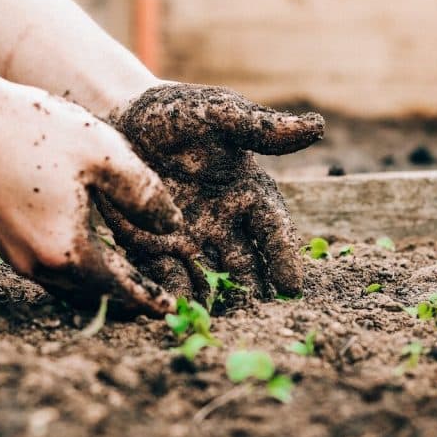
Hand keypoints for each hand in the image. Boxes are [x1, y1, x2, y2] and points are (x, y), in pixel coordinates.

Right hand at [0, 82, 182, 315]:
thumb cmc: (35, 130)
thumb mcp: (105, 154)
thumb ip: (145, 195)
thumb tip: (172, 227)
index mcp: (67, 251)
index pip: (120, 287)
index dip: (148, 298)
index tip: (172, 309)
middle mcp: (38, 265)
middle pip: (93, 296)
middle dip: (126, 300)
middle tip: (156, 301)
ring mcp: (16, 256)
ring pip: (69, 287)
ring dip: (100, 288)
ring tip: (129, 282)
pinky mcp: (3, 241)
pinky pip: (50, 270)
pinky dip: (77, 272)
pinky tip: (91, 256)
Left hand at [101, 83, 323, 301]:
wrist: (120, 118)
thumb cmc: (177, 113)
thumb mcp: (218, 114)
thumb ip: (260, 128)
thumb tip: (316, 127)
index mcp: (248, 193)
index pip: (273, 231)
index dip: (283, 257)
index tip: (291, 286)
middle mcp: (225, 223)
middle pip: (246, 265)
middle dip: (253, 292)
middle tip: (259, 319)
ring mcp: (190, 239)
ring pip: (211, 278)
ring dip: (217, 301)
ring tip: (220, 324)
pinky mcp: (154, 247)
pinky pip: (168, 276)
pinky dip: (175, 293)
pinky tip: (178, 310)